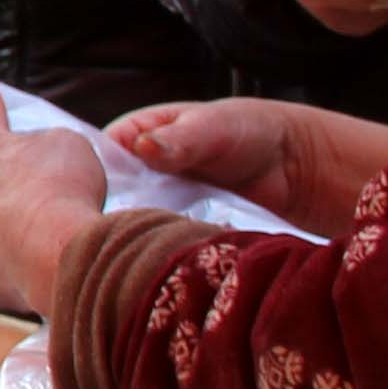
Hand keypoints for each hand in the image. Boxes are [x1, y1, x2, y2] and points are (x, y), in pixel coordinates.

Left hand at [0, 124, 107, 316]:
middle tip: (45, 188)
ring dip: (20, 225)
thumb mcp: (69, 146)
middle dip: (12, 181)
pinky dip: (25, 260)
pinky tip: (49, 261)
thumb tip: (42, 166)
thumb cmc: (63, 190)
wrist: (56, 253)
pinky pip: (6, 262)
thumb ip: (49, 146)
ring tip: (55, 232)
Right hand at [102, 99, 387, 237]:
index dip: (93, 184)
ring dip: (139, 239)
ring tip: (147, 253)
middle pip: (108, 199)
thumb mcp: (213, 127)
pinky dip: (163, 251)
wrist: (294, 164)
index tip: (98, 209)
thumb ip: (177, 139)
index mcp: (134, 135)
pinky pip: (159, 243)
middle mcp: (138, 171)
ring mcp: (156, 202)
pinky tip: (168, 261)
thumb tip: (141, 146)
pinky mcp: (176, 229)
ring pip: (130, 226)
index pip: (97, 161)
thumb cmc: (250, 131)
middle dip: (114, 219)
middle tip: (125, 240)